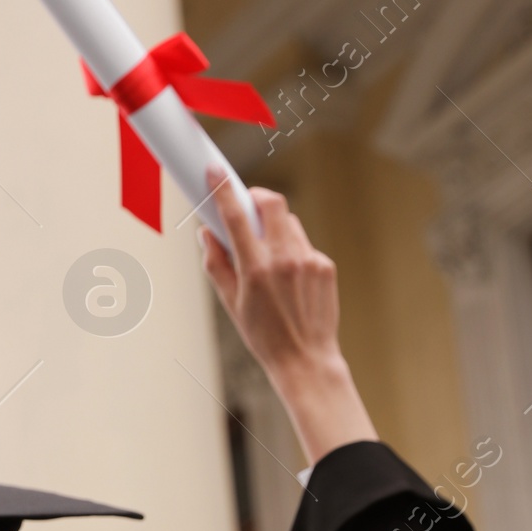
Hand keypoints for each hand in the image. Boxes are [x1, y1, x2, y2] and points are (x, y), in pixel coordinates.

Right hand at [199, 170, 377, 464]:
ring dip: (273, 227)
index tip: (214, 170)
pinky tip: (288, 277)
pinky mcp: (325, 266)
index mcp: (255, 270)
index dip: (223, 189)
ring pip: (288, 222)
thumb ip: (216, 264)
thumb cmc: (263, 336)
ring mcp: (308, 261)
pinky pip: (303, 244)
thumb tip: (206, 234)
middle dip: (256, 197)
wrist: (305, 360)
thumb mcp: (230, 304)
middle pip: (272, 202)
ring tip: (266, 254)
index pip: (236, 216)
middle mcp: (284, 260)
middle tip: (246, 206)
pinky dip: (291, 249)